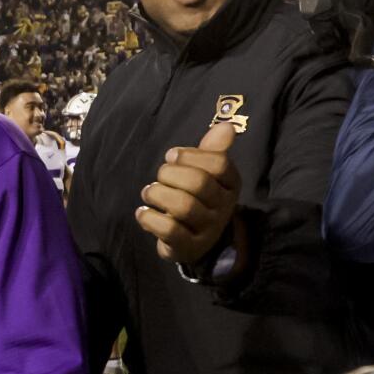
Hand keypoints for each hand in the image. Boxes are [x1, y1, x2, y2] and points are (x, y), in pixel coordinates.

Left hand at [136, 123, 240, 264]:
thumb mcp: (207, 173)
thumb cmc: (198, 198)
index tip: (172, 156)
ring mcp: (207, 230)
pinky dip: (150, 219)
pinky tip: (142, 212)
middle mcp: (223, 208)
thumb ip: (212, 150)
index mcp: (230, 185)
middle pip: (200, 183)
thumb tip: (226, 126)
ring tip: (148, 192)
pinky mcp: (188, 247)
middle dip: (171, 174)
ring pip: (184, 206)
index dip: (191, 155)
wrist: (197, 241)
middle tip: (159, 176)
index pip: (219, 164)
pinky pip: (170, 231)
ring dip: (158, 194)